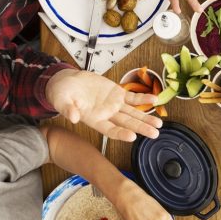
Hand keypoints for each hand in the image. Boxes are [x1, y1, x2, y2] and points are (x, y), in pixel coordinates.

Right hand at [46, 69, 161, 140]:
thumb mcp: (61, 101)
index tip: (133, 137)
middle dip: (141, 128)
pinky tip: (154, 100)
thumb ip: (68, 110)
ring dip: (146, 117)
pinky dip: (143, 99)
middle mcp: (106, 114)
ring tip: (159, 124)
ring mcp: (113, 105)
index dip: (121, 134)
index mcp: (94, 120)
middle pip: (127, 123)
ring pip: (132, 113)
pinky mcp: (117, 94)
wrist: (68, 82)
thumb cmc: (62, 94)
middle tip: (155, 134)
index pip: (110, 130)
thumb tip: (73, 118)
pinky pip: (132, 97)